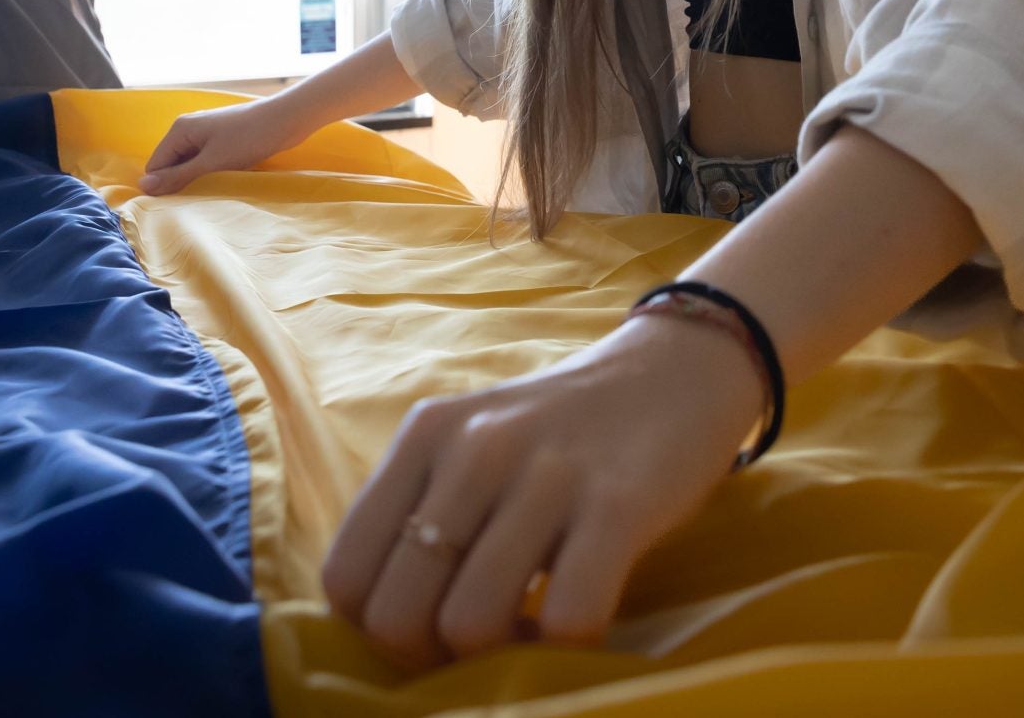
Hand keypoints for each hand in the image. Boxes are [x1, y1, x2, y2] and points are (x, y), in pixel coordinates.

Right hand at [140, 95, 311, 194]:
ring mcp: (206, 132)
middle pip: (171, 164)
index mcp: (180, 130)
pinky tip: (221, 183)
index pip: (155, 165)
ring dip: (196, 180)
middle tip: (195, 203)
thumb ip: (178, 176)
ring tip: (209, 194)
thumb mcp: (211, 163)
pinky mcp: (222, 138)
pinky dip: (209, 173)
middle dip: (179, 183)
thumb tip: (144, 186)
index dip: (162, 187)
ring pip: (189, 164)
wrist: (286, 119)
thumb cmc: (248, 139)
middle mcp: (188, 128)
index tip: (175, 207)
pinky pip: (205, 160)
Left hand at [322, 311, 764, 667]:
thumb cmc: (565, 428)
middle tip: (483, 639)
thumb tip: (386, 620)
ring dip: (501, 656)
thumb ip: (425, 509)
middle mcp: (474, 448)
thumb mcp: (473, 443)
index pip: (345, 575)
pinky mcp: (620, 504)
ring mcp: (546, 474)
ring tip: (534, 627)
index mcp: (426, 436)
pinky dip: (568, 647)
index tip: (430, 624)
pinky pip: (568, 617)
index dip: (379, 627)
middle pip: (396, 614)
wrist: (678, 369)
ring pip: (469, 624)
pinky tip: (579, 619)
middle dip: (434, 655)